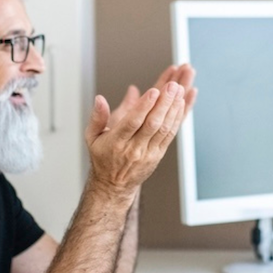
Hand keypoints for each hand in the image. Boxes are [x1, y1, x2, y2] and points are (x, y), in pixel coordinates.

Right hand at [84, 67, 194, 195]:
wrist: (114, 186)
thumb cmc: (103, 159)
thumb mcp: (92, 138)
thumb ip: (97, 117)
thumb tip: (99, 99)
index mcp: (116, 142)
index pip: (132, 122)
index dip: (144, 106)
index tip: (154, 91)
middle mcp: (134, 148)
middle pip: (152, 124)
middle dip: (164, 103)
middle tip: (172, 86)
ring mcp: (148, 152)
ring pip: (164, 129)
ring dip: (173, 109)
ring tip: (179, 91)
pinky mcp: (158, 155)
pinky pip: (169, 135)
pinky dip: (176, 119)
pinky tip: (180, 105)